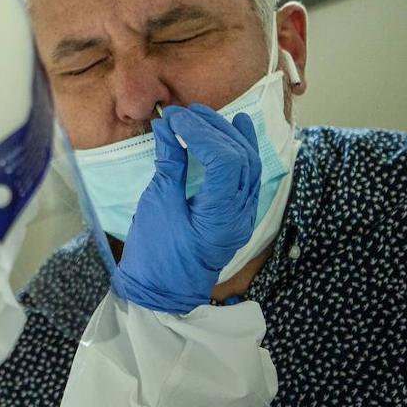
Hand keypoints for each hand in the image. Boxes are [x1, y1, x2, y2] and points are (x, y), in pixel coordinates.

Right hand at [112, 104, 261, 313]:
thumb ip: (169, 163)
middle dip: (214, 127)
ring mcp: (244, 214)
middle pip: (241, 157)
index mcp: (220, 217)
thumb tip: (167, 126)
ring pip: (251, 163)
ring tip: (203, 115)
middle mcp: (240, 214)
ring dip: (229, 134)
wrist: (162, 292)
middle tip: (184, 113)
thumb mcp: (157, 205)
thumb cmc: (155, 254)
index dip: (199, 132)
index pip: (224, 160)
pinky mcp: (238, 213)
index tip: (173, 119)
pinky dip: (240, 148)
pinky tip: (235, 128)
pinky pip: (248, 175)